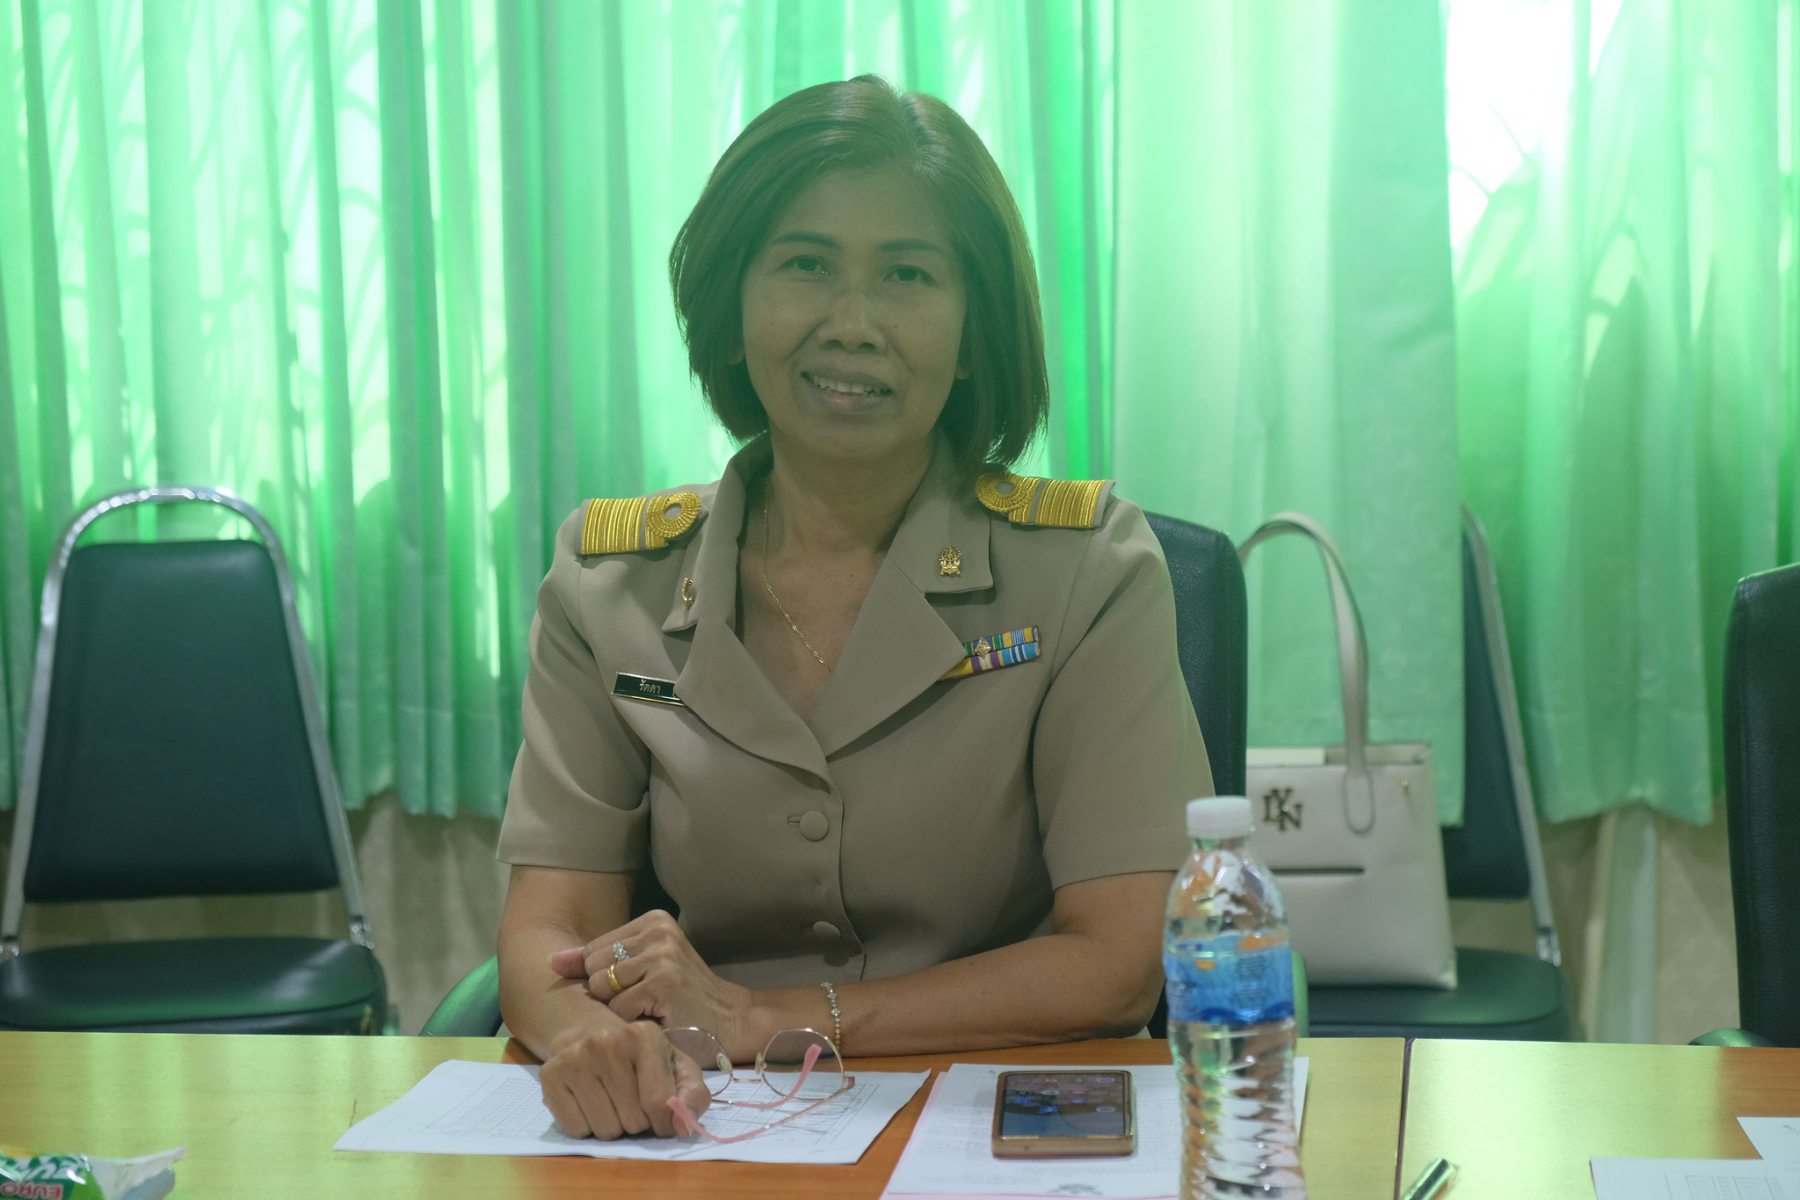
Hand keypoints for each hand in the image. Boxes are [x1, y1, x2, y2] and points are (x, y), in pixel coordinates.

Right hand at [538, 1011, 711, 1139]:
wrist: (588, 1034)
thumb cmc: (640, 1057)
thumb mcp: (675, 1067)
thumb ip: (692, 1095)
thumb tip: (683, 1127)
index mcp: (644, 1035)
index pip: (659, 1102)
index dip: (664, 1123)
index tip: (662, 1120)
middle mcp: (606, 1041)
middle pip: (632, 1120)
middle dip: (638, 1123)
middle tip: (632, 1103)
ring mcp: (574, 1057)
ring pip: (605, 1130)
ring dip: (613, 1127)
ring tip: (612, 1102)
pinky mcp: (549, 1076)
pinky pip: (576, 1131)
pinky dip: (585, 1127)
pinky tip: (588, 1103)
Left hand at [551, 910, 760, 1057]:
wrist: (733, 1021)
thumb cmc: (684, 999)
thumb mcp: (645, 970)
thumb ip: (600, 961)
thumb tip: (552, 960)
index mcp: (653, 920)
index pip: (593, 950)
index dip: (600, 980)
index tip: (629, 992)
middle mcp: (658, 930)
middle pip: (593, 968)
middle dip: (608, 994)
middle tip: (643, 1003)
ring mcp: (662, 954)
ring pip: (602, 988)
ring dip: (618, 1011)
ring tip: (648, 1011)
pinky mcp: (663, 982)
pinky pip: (616, 1009)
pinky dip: (630, 1024)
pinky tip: (656, 1021)